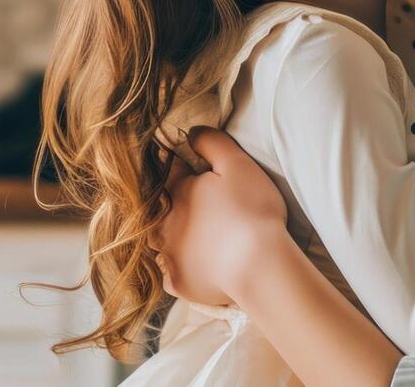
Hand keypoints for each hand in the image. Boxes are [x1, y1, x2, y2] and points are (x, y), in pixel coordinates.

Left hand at [154, 126, 288, 306]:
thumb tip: (189, 132)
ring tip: (186, 234)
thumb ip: (211, 142)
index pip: (168, 171)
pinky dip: (177, 268)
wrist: (258, 267)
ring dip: (167, 236)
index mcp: (177, 192)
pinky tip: (190, 265)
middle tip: (189, 204)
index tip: (185, 166)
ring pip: (157, 242)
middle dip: (166, 202)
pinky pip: (169, 274)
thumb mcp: (237, 164)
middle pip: (156, 207)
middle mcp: (164, 223)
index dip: (177, 166)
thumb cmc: (251, 211)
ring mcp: (170, 255)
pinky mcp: (180, 283)